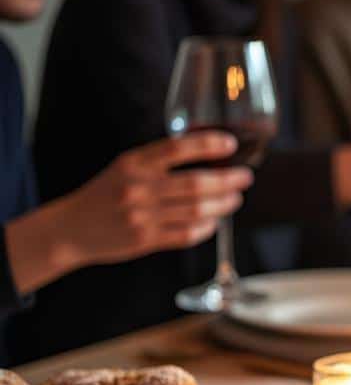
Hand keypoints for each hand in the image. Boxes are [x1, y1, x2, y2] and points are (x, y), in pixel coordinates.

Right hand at [66, 132, 250, 264]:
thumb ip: (158, 163)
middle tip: (245, 178)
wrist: (71, 228)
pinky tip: (214, 222)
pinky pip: (187, 234)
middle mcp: (138, 188)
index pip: (177, 148)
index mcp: (133, 164)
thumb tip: (208, 159)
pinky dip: (206, 228)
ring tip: (235, 199)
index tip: (230, 144)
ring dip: (223, 205)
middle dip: (228, 180)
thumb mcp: (125, 168)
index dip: (208, 144)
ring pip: (197, 210)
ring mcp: (142, 216)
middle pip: (196, 183)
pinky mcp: (145, 240)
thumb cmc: (106, 194)